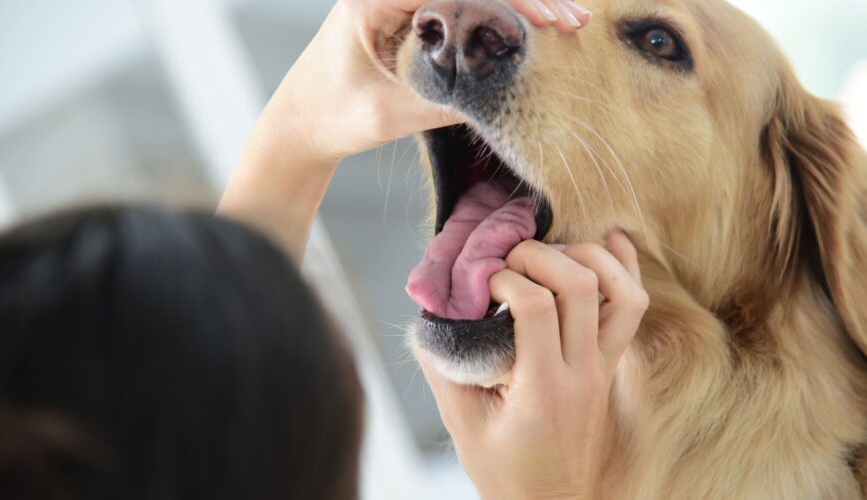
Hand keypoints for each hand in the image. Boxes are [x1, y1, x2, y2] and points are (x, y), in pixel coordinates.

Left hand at [258, 0, 592, 165]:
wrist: (299, 123)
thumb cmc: (332, 115)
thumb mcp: (392, 113)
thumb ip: (449, 98)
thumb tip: (511, 89)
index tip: (553, 19)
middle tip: (574, 20)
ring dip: (517, 2)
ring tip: (565, 22)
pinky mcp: (408, 8)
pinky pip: (460, 1)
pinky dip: (497, 12)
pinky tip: (529, 25)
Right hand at [419, 231, 647, 499]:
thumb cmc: (503, 470)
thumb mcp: (461, 423)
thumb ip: (443, 365)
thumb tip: (431, 312)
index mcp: (542, 389)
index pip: (537, 306)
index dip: (505, 279)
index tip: (481, 284)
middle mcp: (582, 373)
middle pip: (581, 286)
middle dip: (540, 254)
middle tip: (509, 261)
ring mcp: (604, 368)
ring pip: (621, 292)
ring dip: (587, 256)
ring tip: (550, 251)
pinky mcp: (610, 366)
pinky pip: (632, 308)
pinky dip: (625, 267)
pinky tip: (608, 240)